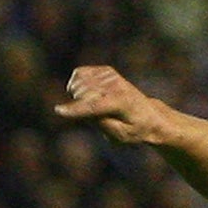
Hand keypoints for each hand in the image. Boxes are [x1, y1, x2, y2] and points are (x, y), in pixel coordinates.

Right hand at [54, 65, 171, 145]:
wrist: (149, 115)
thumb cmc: (134, 130)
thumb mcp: (120, 136)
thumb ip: (101, 123)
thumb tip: (82, 111)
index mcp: (122, 103)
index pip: (94, 106)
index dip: (75, 110)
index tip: (58, 111)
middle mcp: (117, 86)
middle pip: (82, 94)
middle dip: (78, 106)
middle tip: (93, 116)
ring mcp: (111, 76)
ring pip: (79, 81)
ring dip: (77, 94)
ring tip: (90, 105)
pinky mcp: (106, 71)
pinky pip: (80, 73)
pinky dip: (77, 83)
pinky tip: (86, 92)